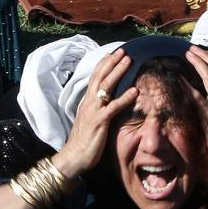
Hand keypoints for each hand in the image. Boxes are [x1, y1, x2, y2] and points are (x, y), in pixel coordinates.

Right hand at [53, 48, 137, 178]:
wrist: (73, 157)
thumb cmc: (83, 141)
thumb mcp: (90, 120)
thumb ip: (97, 110)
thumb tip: (106, 103)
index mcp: (87, 102)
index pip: (95, 78)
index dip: (104, 64)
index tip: (113, 53)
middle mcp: (89, 103)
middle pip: (100, 76)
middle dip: (111, 62)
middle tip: (123, 51)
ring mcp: (94, 111)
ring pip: (106, 86)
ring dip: (118, 72)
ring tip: (128, 61)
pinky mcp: (100, 122)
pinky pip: (113, 107)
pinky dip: (124, 98)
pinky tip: (134, 91)